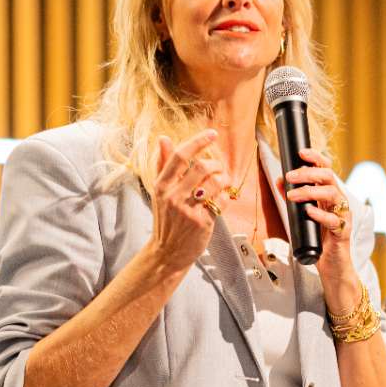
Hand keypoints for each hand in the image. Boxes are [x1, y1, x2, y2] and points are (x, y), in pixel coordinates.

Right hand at [151, 129, 226, 272]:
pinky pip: (221, 201)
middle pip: (201, 167)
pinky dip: (226, 197)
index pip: (180, 156)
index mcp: (161, 185)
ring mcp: (187, 210)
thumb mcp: (159, 192)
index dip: (198, 141)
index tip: (212, 134)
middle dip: (216, 164)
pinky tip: (222, 199)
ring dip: (224, 179)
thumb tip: (164, 138)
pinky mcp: (202, 222)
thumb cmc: (166, 219)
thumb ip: (163, 165)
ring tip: (223, 183)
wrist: (167, 252)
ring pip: (215, 182)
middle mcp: (173, 196)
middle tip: (219, 169)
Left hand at [282, 147, 357, 310]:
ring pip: (331, 194)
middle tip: (290, 176)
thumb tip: (279, 181)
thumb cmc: (318, 240)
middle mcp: (338, 202)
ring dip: (309, 191)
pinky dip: (320, 214)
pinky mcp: (343, 232)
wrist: (332, 267)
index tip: (301, 152)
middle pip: (329, 177)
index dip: (316, 158)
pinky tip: (308, 211)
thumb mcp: (302, 216)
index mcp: (330, 195)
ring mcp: (342, 216)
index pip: (326, 169)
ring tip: (292, 196)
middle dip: (308, 173)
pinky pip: (334, 219)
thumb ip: (293, 199)